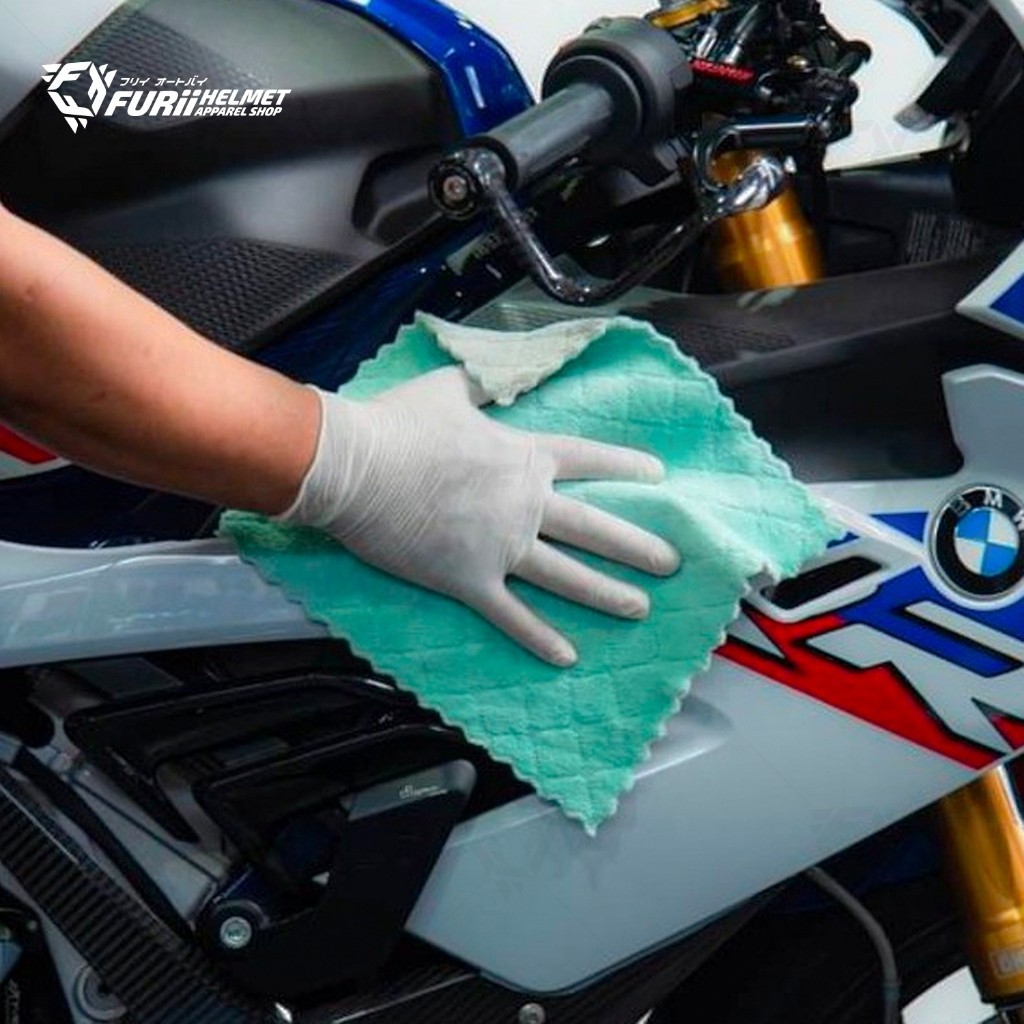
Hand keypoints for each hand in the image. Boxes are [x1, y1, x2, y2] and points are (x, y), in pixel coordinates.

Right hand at [280, 367, 678, 665]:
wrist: (355, 466)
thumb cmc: (398, 423)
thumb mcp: (447, 388)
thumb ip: (480, 386)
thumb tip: (493, 380)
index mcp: (523, 456)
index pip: (590, 460)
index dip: (626, 468)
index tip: (658, 478)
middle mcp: (524, 503)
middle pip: (595, 528)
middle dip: (638, 547)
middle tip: (672, 563)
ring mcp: (501, 546)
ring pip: (568, 576)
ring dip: (608, 595)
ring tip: (639, 609)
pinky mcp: (470, 580)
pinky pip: (512, 615)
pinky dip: (540, 638)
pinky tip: (568, 656)